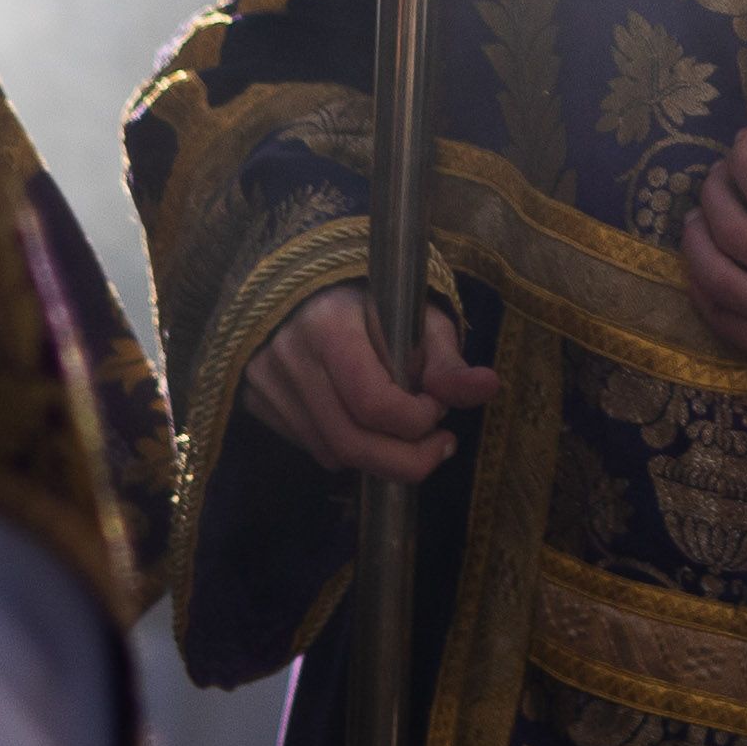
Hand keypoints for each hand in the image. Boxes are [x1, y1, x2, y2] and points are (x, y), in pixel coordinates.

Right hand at [240, 286, 498, 482]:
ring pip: (333, 453)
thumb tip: (489, 388)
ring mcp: (266, 383)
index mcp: (329, 324)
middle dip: (406, 461)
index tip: (437, 408)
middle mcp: (289, 357)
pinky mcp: (257, 403)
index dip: (416, 420)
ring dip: (379, 455)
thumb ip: (448, 361)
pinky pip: (313, 447)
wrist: (302, 284)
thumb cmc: (371, 299)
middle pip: (351, 442)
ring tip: (403, 429)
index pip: (373, 402)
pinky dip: (349, 447)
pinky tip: (365, 421)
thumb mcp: (417, 317)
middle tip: (439, 448)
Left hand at [678, 135, 746, 420]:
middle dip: (713, 193)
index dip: (742, 157)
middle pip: (732, 231)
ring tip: (697, 221)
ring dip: (695, 242)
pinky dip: (704, 290)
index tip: (742, 143)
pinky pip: (727, 324)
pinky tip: (705, 269)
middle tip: (717, 178)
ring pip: (717, 280)